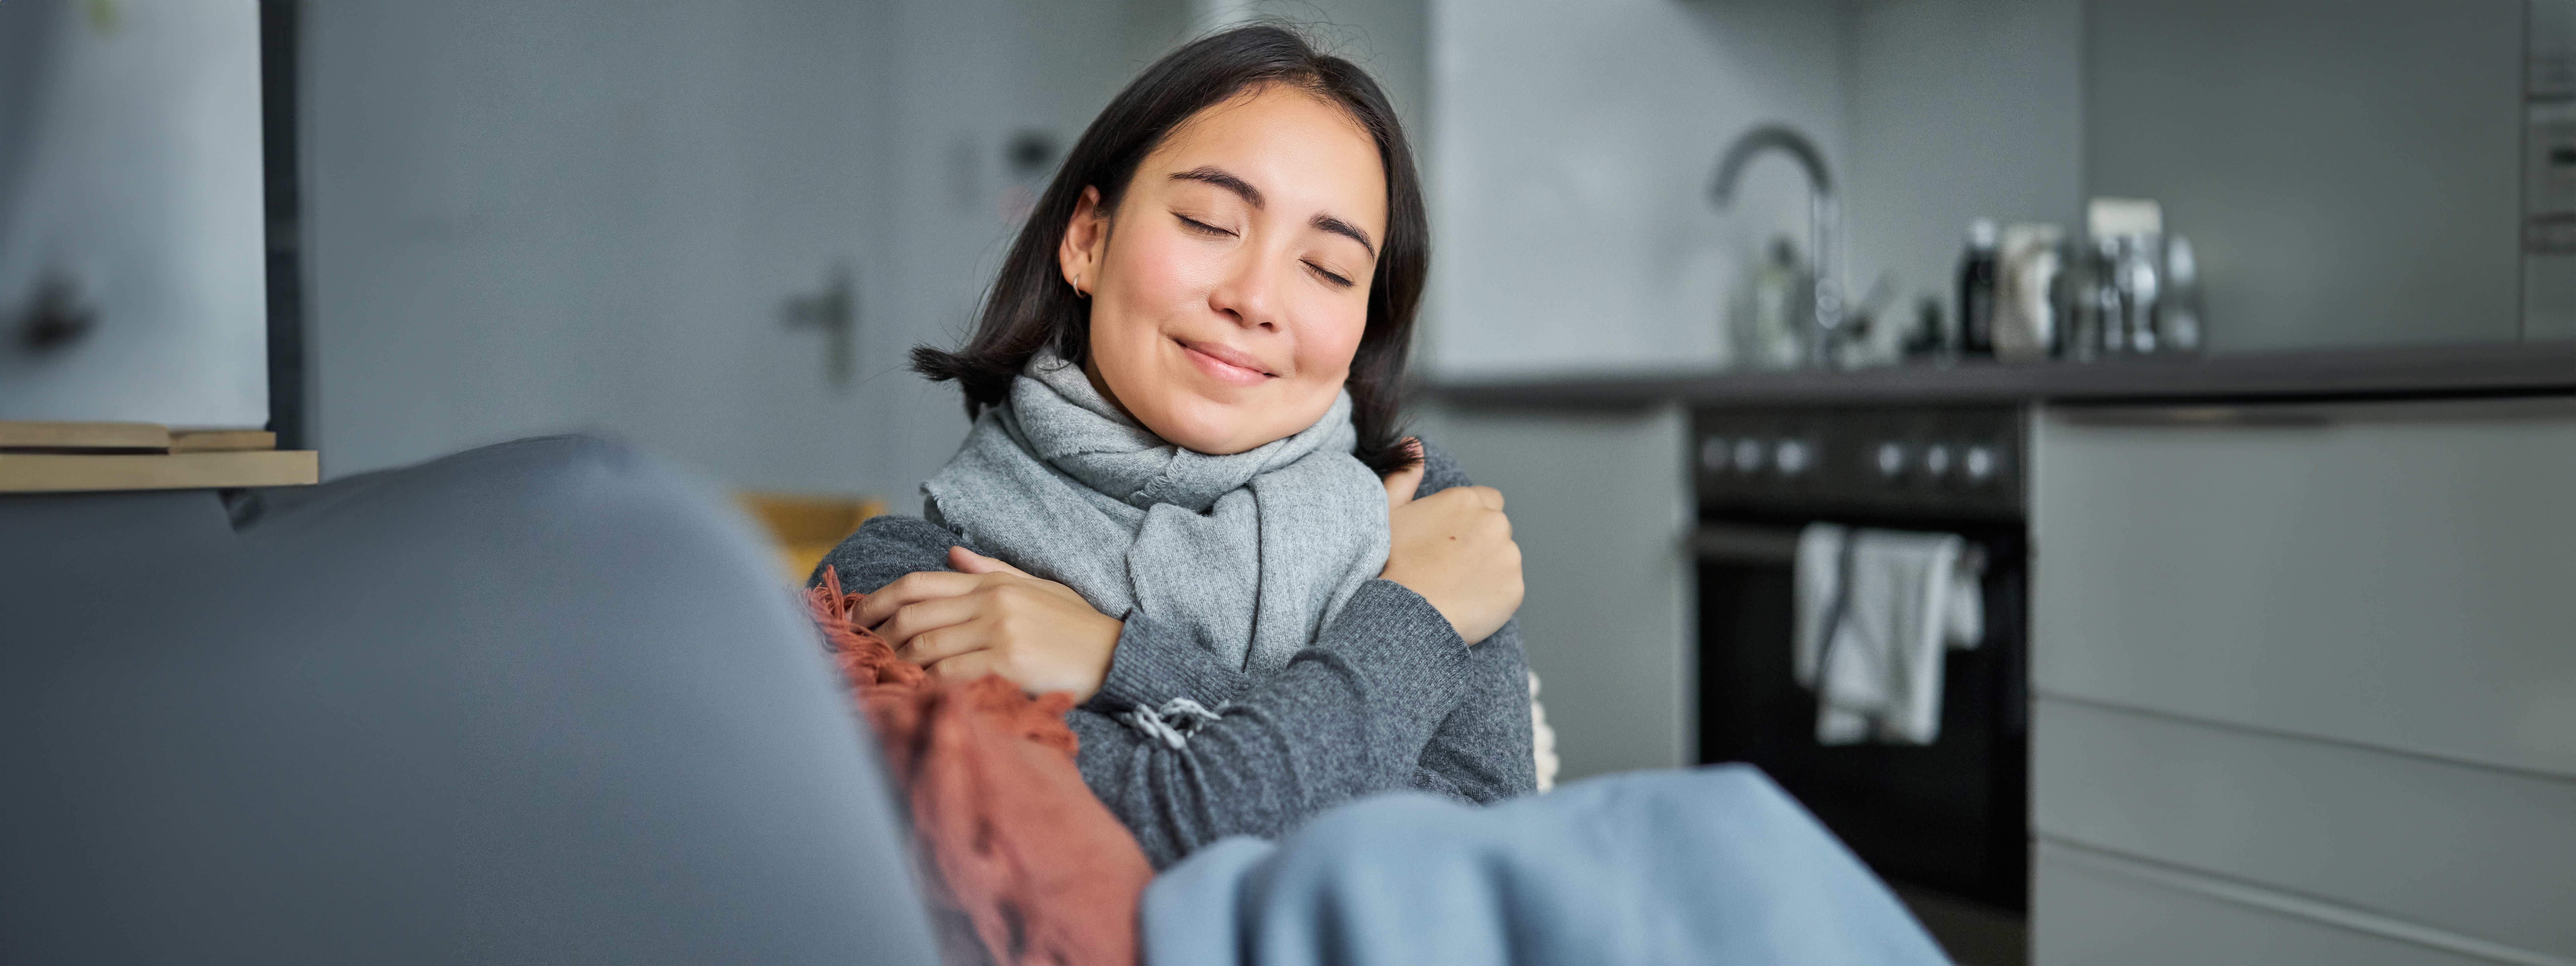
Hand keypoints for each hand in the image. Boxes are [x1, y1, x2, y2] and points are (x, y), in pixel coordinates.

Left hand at [851, 546, 1123, 700]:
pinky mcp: (1008, 664)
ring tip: (880, 674)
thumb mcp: (1036, 586)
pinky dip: (926, 683)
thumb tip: (950, 555)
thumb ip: (991, 571)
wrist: (1116, 656)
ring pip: (926, 645)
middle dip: (877, 634)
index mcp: (993, 583)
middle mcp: (992, 602)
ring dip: (897, 661)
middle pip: (914, 615)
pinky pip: (951, 674)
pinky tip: (914, 691)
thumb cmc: (1075, 626)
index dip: (877, 599)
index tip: (854, 616)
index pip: (919, 583)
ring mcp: (999, 632)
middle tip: (859, 653)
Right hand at [1377, 440, 1522, 644]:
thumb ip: (1405, 475)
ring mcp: (1508, 556)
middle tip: (1448, 564)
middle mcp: (1494, 522)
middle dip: (1480, 542)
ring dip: (1487, 568)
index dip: (1469, 519)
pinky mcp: (1514, 588)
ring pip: (1504, 558)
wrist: (1403, 613)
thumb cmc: (1391, 563)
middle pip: (1496, 529)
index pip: (1487, 500)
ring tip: (1454, 585)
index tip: (1450, 538)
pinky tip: (1465, 602)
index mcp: (1466, 500)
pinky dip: (1492, 595)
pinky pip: (1507, 588)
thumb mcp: (1388, 511)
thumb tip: (1414, 443)